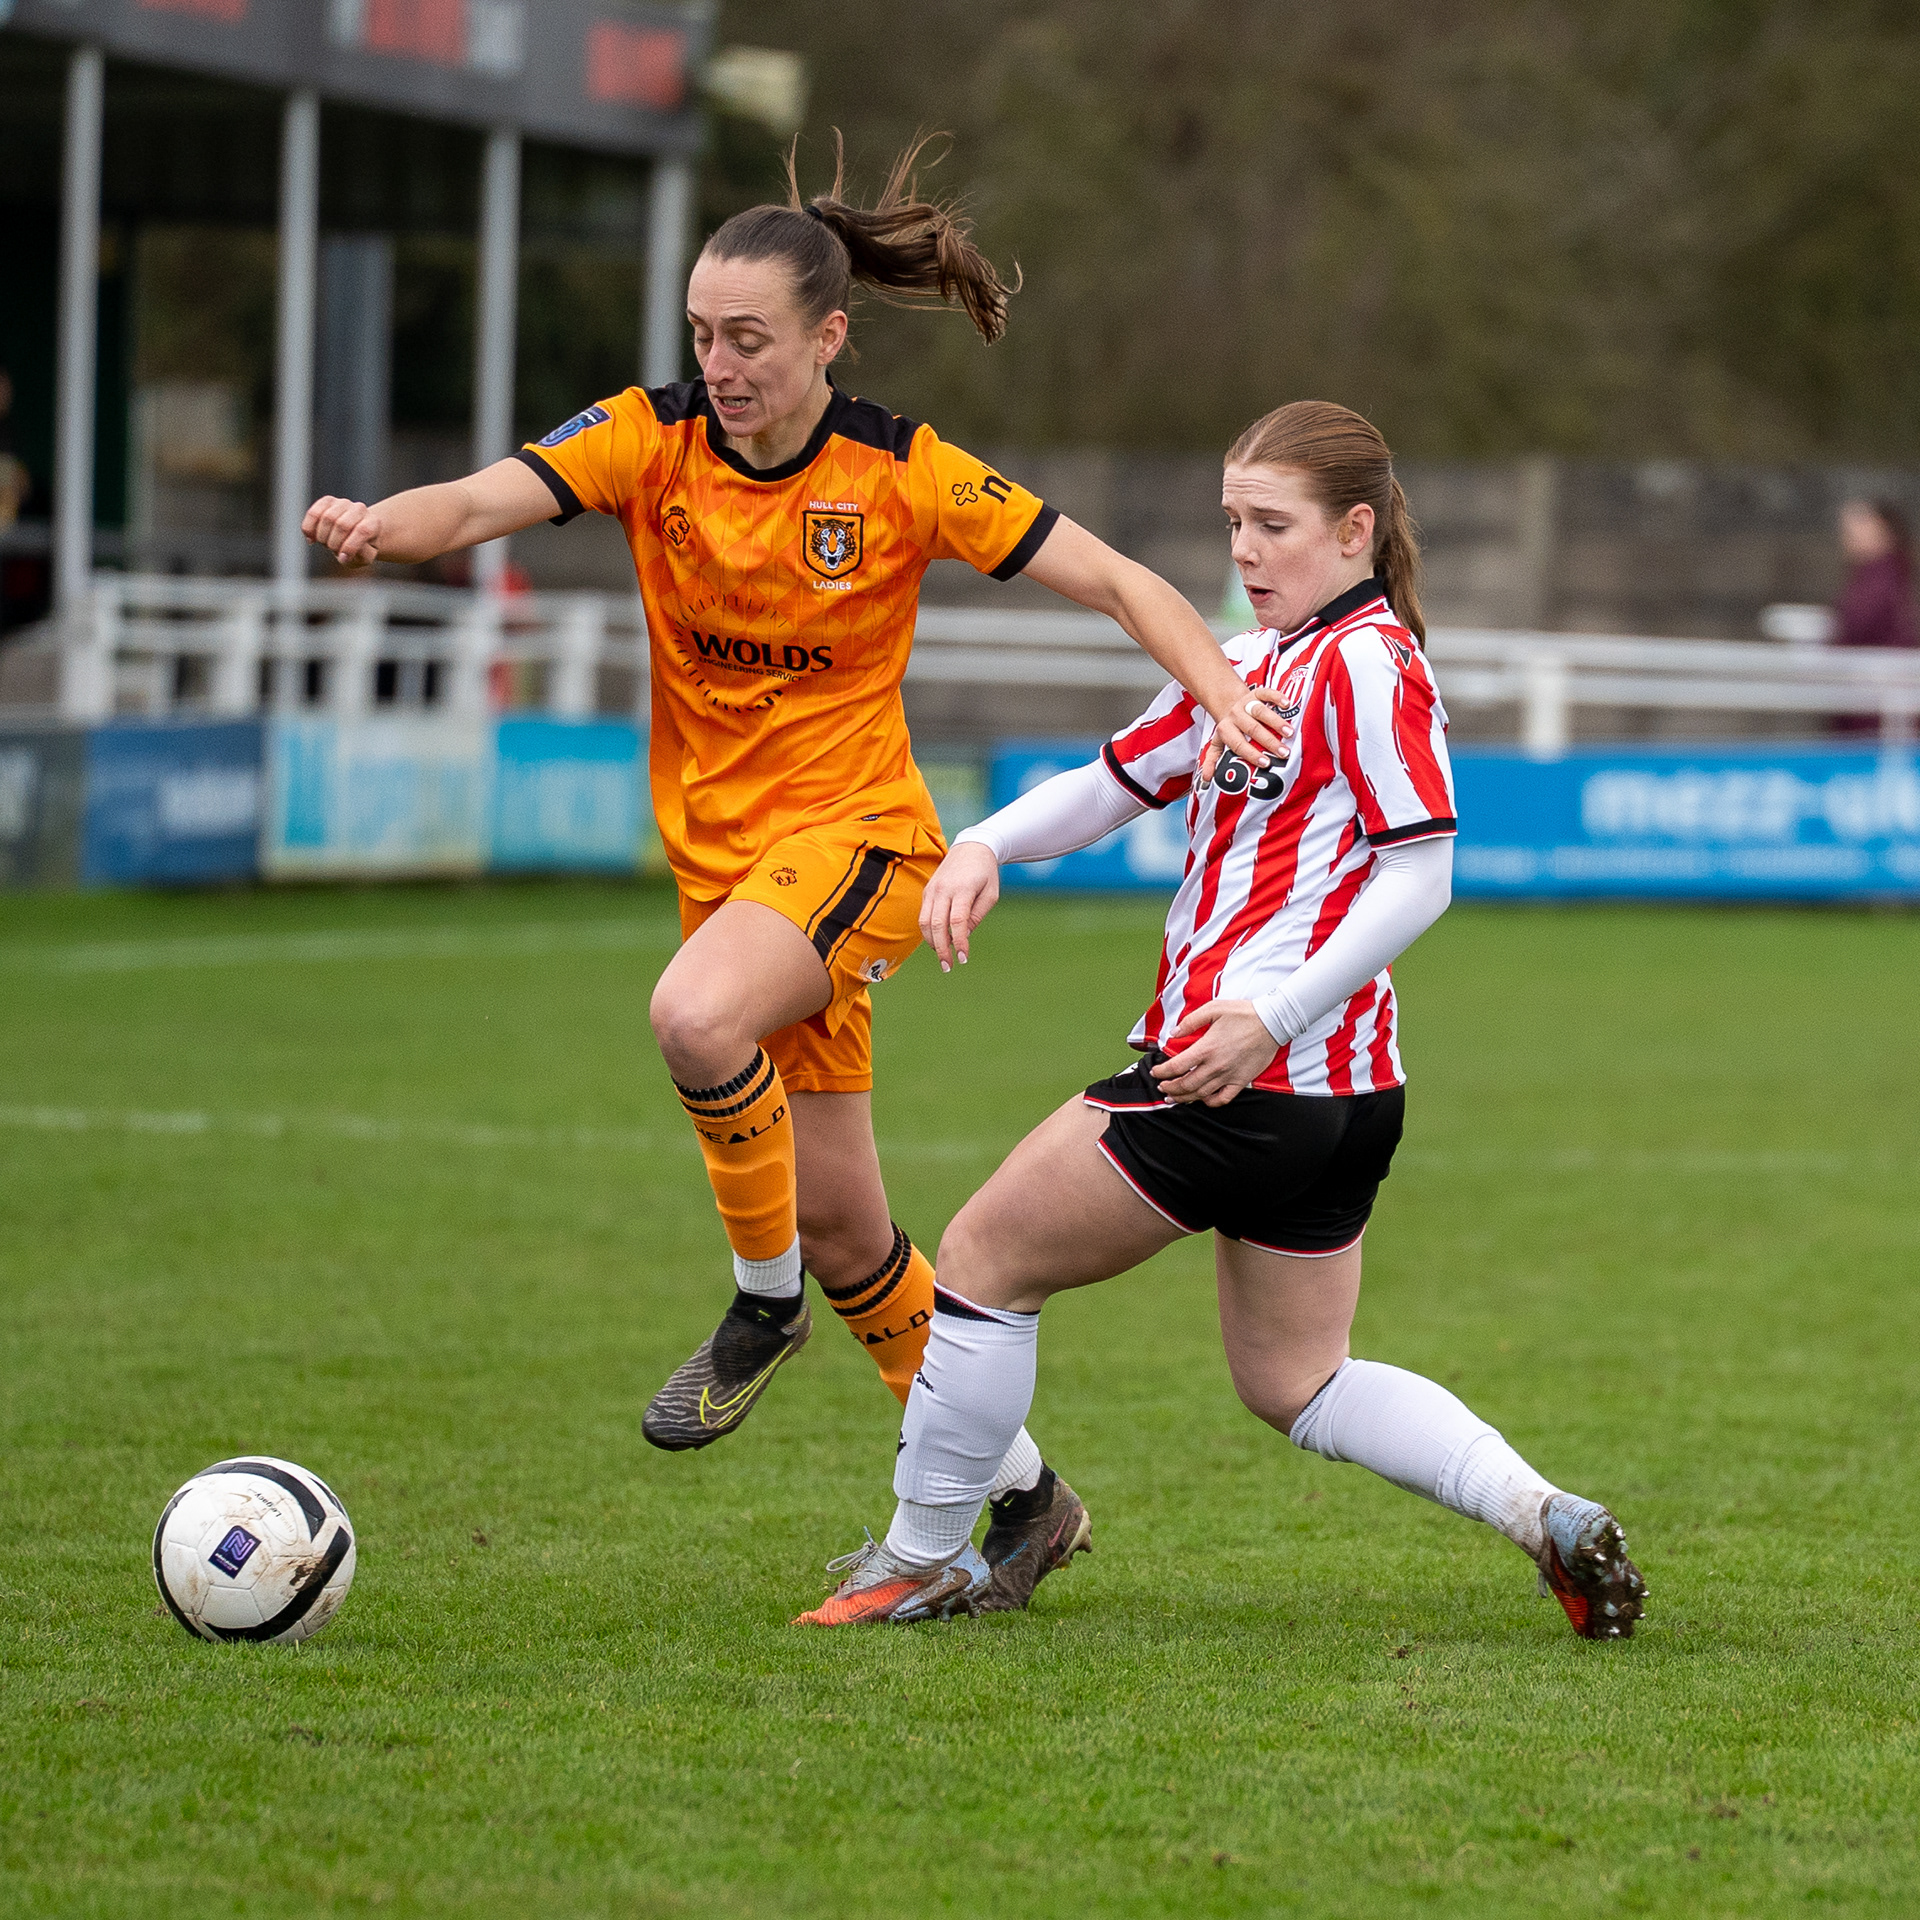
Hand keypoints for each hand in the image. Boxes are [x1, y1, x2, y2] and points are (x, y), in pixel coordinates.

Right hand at [303, 496, 382, 569]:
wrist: (356, 534)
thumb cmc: (361, 548)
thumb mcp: (366, 557)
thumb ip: (361, 555)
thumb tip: (344, 555)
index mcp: (374, 523)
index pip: (361, 531)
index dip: (350, 547)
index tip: (343, 558)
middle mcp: (360, 509)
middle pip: (342, 524)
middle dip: (334, 543)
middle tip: (334, 550)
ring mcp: (344, 502)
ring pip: (327, 518)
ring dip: (322, 537)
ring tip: (326, 544)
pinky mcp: (328, 501)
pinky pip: (313, 513)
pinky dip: (308, 529)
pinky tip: (311, 539)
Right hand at [919, 841, 1000, 971]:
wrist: (971, 847)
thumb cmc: (985, 873)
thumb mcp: (991, 894)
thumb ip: (977, 915)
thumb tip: (963, 936)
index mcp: (962, 889)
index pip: (957, 921)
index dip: (959, 942)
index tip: (963, 959)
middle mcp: (943, 889)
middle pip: (936, 924)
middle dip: (941, 948)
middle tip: (948, 966)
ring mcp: (932, 889)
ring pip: (925, 922)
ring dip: (932, 942)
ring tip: (942, 957)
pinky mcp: (927, 891)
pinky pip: (924, 915)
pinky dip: (929, 931)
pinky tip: (938, 941)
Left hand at [1149, 999, 1277, 1105]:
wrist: (1272, 1022)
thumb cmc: (1243, 1014)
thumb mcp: (1213, 1009)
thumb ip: (1190, 1021)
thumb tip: (1173, 1033)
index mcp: (1206, 1048)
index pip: (1176, 1066)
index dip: (1162, 1072)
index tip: (1155, 1072)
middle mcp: (1215, 1065)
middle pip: (1186, 1084)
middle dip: (1169, 1088)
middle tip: (1162, 1087)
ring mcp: (1228, 1075)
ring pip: (1201, 1094)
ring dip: (1184, 1097)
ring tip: (1174, 1097)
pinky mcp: (1241, 1081)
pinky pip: (1223, 1098)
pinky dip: (1210, 1102)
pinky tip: (1203, 1099)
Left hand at [1203, 690, 1290, 783]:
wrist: (1227, 702)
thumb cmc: (1228, 727)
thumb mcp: (1217, 743)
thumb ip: (1212, 760)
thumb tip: (1207, 778)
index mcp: (1225, 730)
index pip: (1238, 744)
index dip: (1251, 754)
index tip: (1265, 763)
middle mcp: (1235, 716)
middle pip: (1252, 729)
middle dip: (1269, 741)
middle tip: (1283, 752)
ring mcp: (1246, 703)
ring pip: (1260, 711)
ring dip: (1276, 722)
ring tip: (1289, 733)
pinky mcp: (1256, 693)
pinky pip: (1266, 693)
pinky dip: (1277, 697)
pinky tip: (1287, 704)